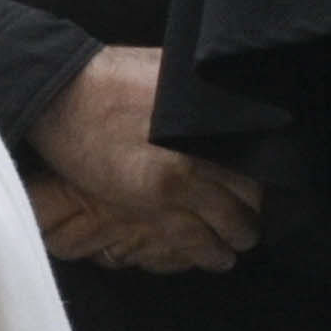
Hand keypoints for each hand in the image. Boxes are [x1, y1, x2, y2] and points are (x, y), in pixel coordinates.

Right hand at [30, 45, 259, 272]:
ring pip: (229, 220)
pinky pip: (192, 235)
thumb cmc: (116, 75)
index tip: (265, 188)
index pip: (263, 156)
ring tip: (240, 243)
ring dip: (238, 235)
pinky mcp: (153, 197)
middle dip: (256, 208)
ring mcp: (182, 176)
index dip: (268, 176)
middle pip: (251, 190)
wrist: (62, 91)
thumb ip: (206, 93)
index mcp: (216, 117)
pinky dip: (209, 251)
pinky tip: (219, 258)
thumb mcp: (174, 72)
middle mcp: (209, 147)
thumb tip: (234, 102)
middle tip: (256, 217)